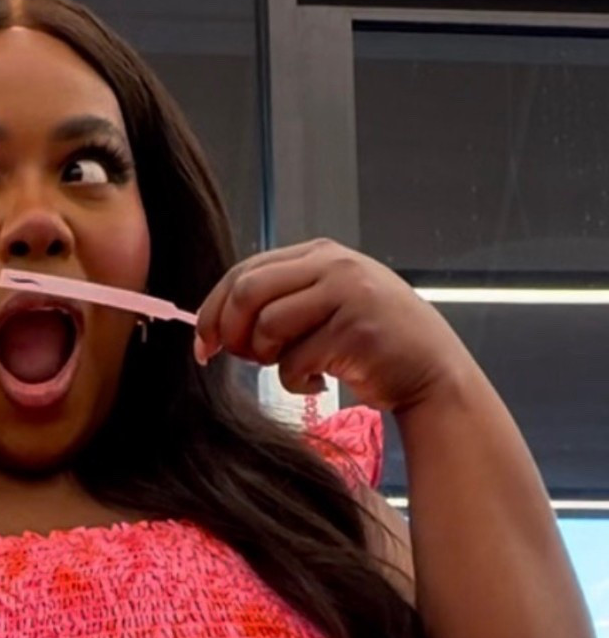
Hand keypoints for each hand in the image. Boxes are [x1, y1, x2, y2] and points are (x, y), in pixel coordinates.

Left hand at [195, 239, 472, 411]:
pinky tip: (318, 384)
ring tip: (294, 368)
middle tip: (239, 360)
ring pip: (268, 325)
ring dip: (268, 359)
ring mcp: (347, 294)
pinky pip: (294, 361)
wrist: (432, 373)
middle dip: (231, 331)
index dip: (214, 309)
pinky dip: (295, 383)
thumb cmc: (371, 346)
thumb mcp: (326, 307)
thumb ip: (282, 302)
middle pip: (248, 290)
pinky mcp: (355, 330)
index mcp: (320, 253)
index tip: (204, 344)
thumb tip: (217, 327)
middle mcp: (334, 265)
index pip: (245, 270)